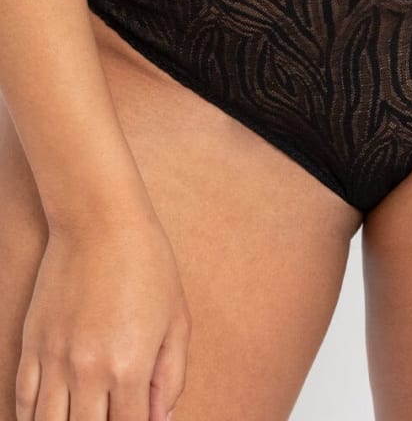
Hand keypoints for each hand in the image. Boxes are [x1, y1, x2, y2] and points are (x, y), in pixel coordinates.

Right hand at [14, 212, 191, 420]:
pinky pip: (23, 402)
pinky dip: (33, 420)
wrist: (100, 223)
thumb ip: (172, 375)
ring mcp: (54, 360)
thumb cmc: (148, 265)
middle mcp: (89, 371)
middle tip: (113, 414)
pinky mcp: (32, 344)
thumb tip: (161, 418)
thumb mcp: (177, 319)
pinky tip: (50, 419)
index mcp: (130, 367)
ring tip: (84, 418)